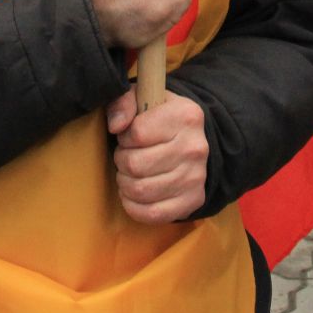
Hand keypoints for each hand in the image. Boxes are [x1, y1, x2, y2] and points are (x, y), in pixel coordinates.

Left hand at [106, 88, 208, 221]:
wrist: (194, 141)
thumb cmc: (161, 119)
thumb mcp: (143, 98)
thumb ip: (123, 102)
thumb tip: (115, 126)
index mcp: (185, 116)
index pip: (137, 133)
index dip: (125, 136)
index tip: (129, 136)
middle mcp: (195, 147)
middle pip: (135, 164)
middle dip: (122, 161)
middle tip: (127, 157)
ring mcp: (196, 177)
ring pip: (140, 190)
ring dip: (125, 183)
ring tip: (130, 174)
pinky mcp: (193, 201)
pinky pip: (152, 214)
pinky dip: (134, 206)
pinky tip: (134, 194)